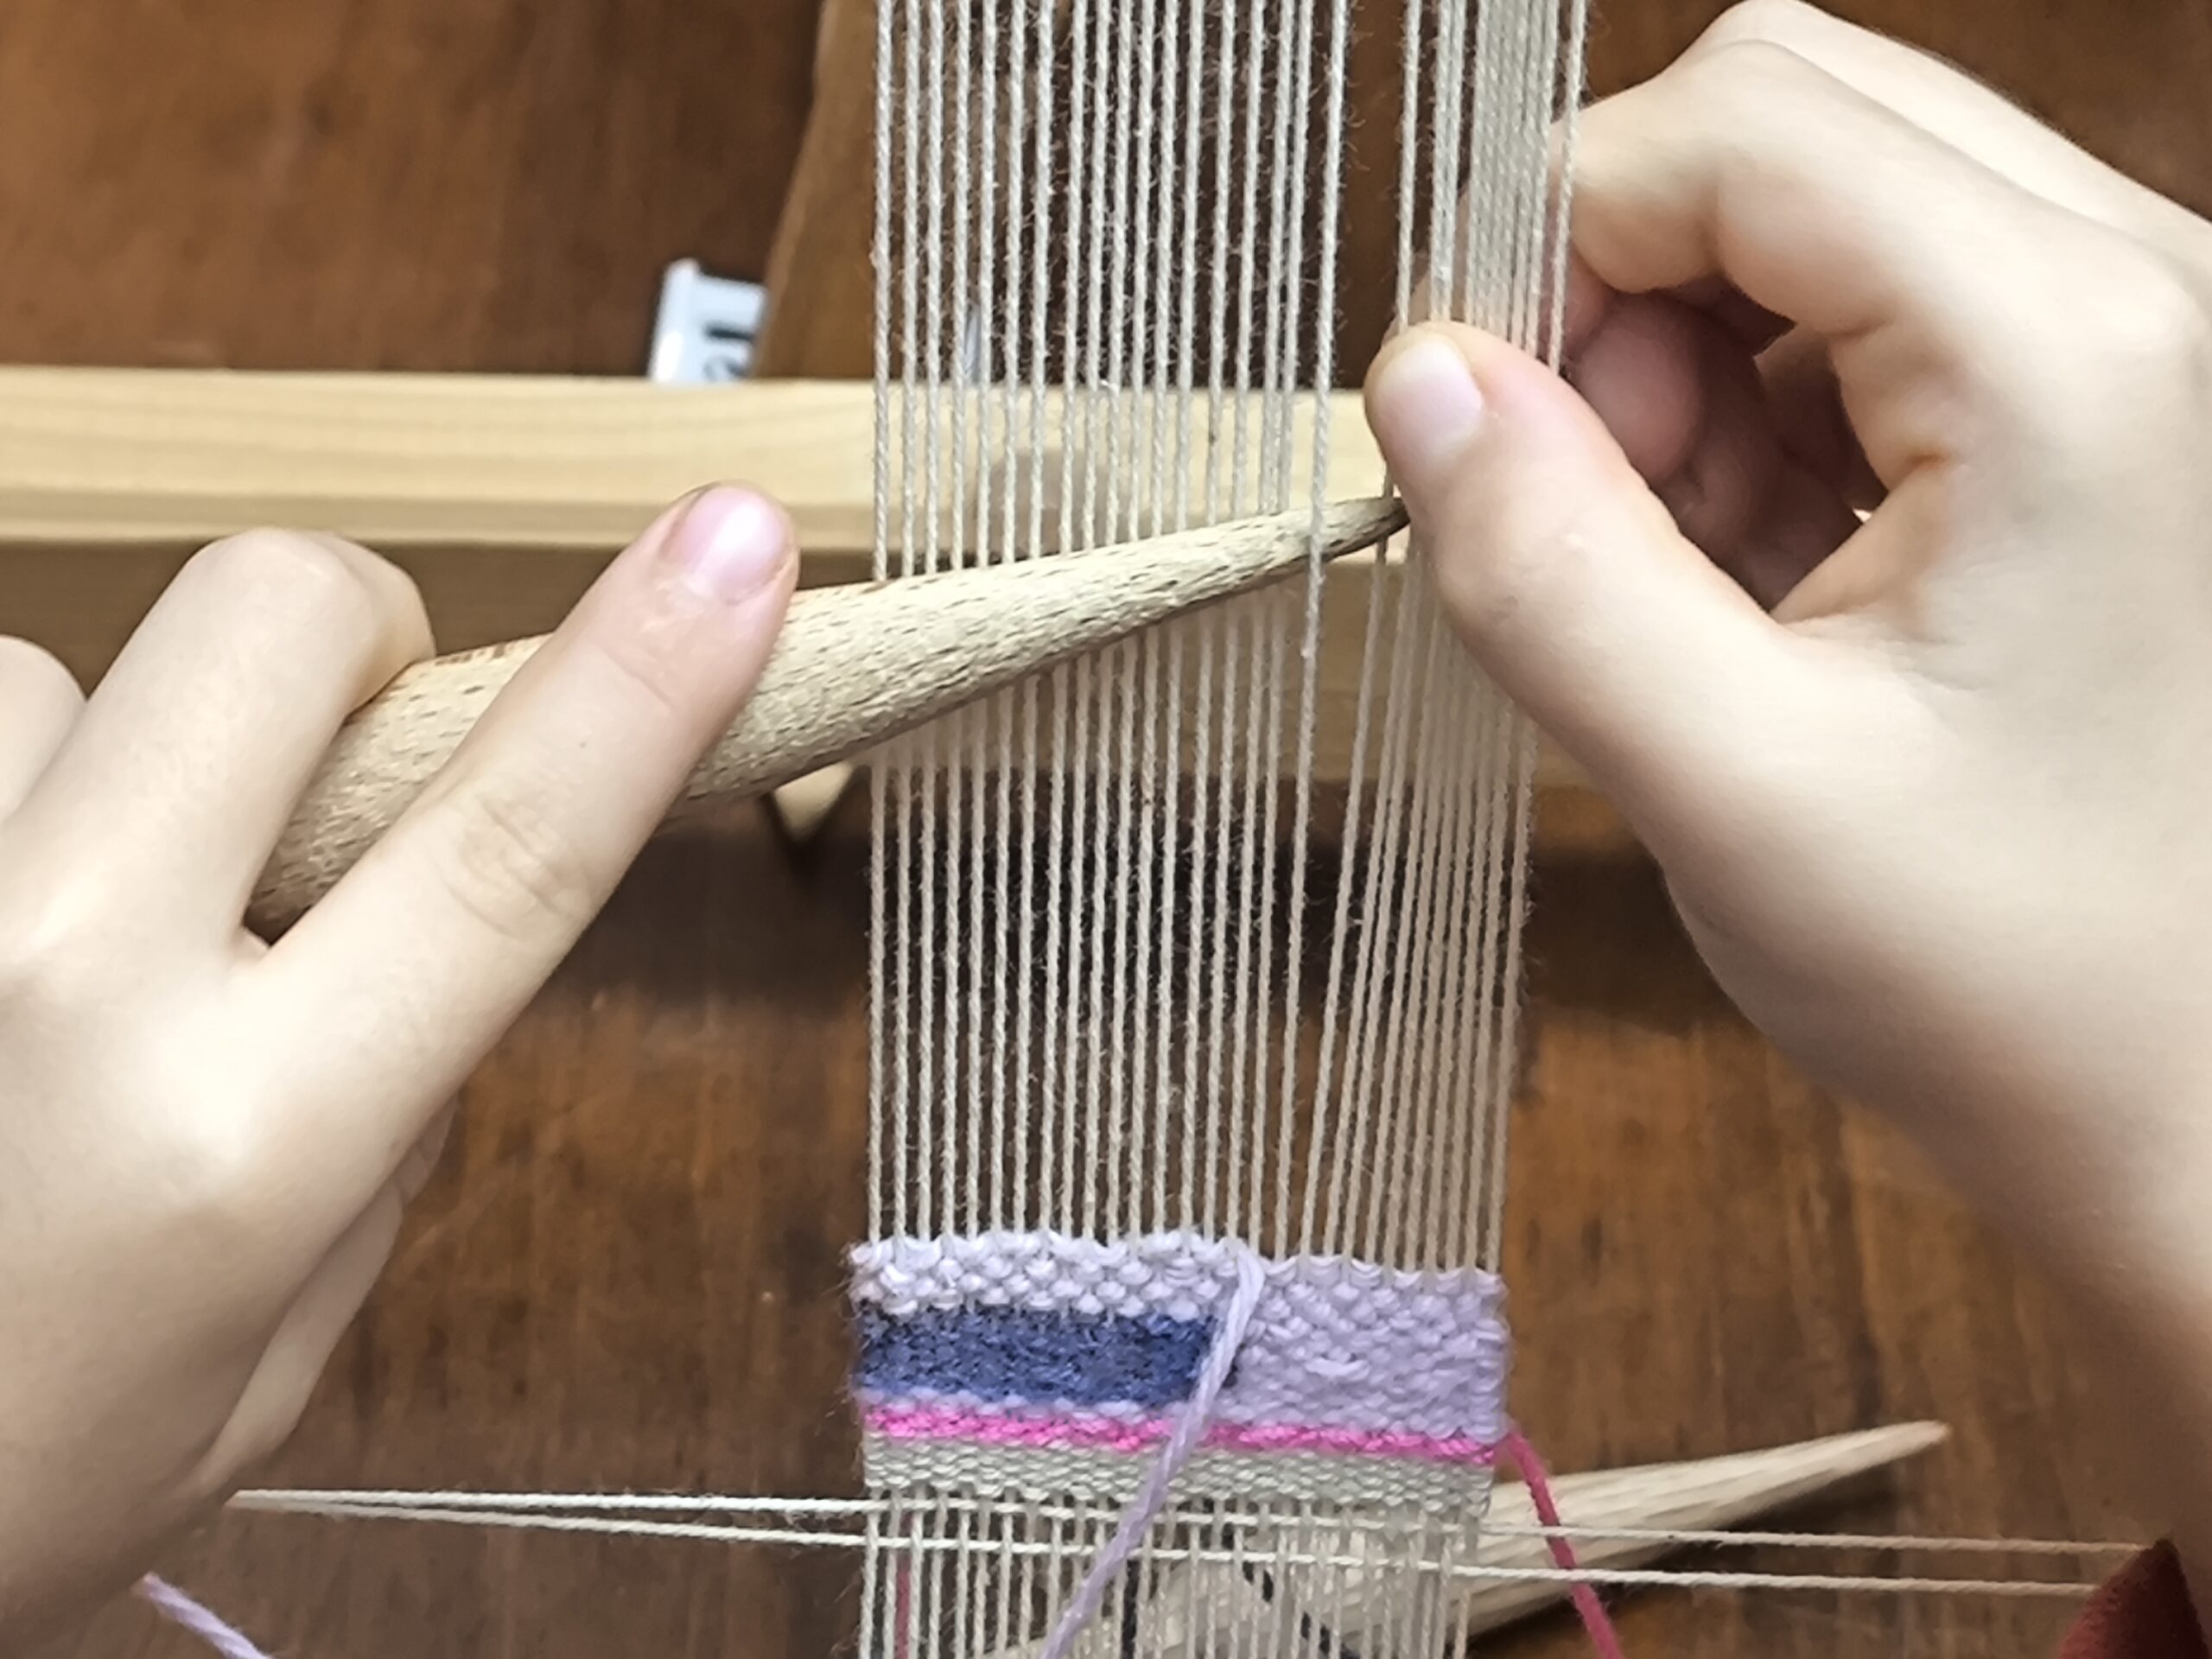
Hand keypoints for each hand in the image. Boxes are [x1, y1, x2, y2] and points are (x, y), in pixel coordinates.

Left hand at [0, 487, 794, 1639]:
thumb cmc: (26, 1471)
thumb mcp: (282, 1349)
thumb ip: (378, 1119)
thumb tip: (430, 908)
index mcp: (241, 1141)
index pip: (503, 850)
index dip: (641, 678)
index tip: (738, 545)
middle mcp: (61, 985)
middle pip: (273, 611)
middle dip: (358, 637)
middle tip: (352, 755)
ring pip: (63, 664)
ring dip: (126, 756)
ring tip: (89, 924)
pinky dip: (9, 792)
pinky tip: (1, 921)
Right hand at [1365, 0, 2211, 1570]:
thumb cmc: (2026, 989)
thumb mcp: (1731, 794)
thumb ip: (1546, 572)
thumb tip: (1416, 381)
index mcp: (2079, 357)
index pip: (1741, 126)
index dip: (1551, 243)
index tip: (1476, 426)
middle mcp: (2154, 297)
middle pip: (1795, 123)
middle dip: (1626, 289)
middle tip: (1592, 504)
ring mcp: (2152, 347)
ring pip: (1831, 213)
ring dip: (1697, 364)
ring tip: (1689, 582)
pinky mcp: (2123, 409)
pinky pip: (1888, 318)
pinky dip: (1774, 418)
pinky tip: (1765, 584)